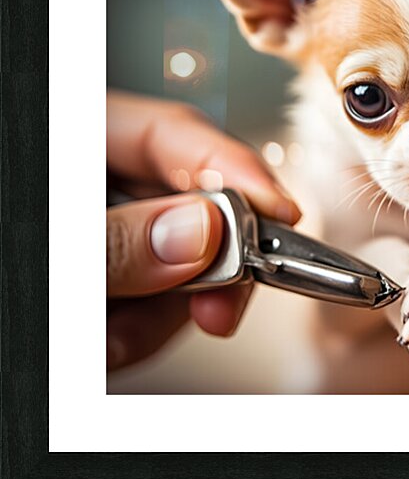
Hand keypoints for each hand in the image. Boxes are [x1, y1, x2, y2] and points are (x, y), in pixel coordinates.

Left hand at [106, 90, 300, 370]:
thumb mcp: (52, 252)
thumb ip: (116, 241)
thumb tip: (206, 232)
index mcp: (82, 142)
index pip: (176, 132)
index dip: (237, 168)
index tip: (285, 215)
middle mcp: (104, 184)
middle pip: (191, 204)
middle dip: (208, 265)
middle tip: (221, 307)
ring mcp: (109, 232)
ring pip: (176, 265)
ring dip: (159, 316)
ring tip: (113, 340)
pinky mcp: (110, 277)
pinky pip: (149, 302)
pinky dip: (138, 333)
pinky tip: (107, 345)